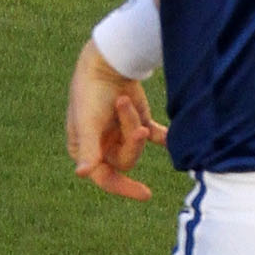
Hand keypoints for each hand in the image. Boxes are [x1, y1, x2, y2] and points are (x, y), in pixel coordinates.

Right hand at [67, 38, 167, 201]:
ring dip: (134, 123)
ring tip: (125, 100)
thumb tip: (82, 173)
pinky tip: (173, 142)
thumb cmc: (91, 92)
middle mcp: (102, 144)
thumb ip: (89, 148)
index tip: (146, 194)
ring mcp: (120, 133)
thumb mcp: (88, 122)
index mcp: (85, 148)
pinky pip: (154, 136)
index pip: (105, 177)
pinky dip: (162, 137)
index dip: (123, 188)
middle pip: (126, 160)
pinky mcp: (138, 120)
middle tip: (134, 121)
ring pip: (137, 145)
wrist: (107, 61)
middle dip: (131, 140)